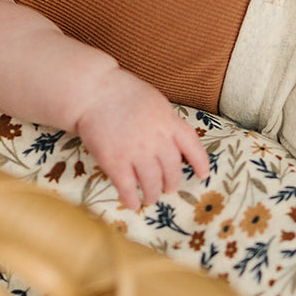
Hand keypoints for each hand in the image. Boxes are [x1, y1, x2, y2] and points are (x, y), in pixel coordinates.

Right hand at [72, 72, 210, 209]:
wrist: (93, 92)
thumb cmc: (123, 93)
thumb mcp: (155, 102)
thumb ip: (166, 122)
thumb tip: (174, 142)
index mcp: (169, 122)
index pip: (192, 146)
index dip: (199, 162)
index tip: (203, 174)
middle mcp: (157, 140)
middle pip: (171, 171)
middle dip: (171, 184)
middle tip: (168, 188)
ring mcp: (136, 152)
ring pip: (151, 183)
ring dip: (152, 194)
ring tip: (150, 198)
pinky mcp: (115, 162)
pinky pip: (127, 187)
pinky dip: (131, 199)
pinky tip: (132, 204)